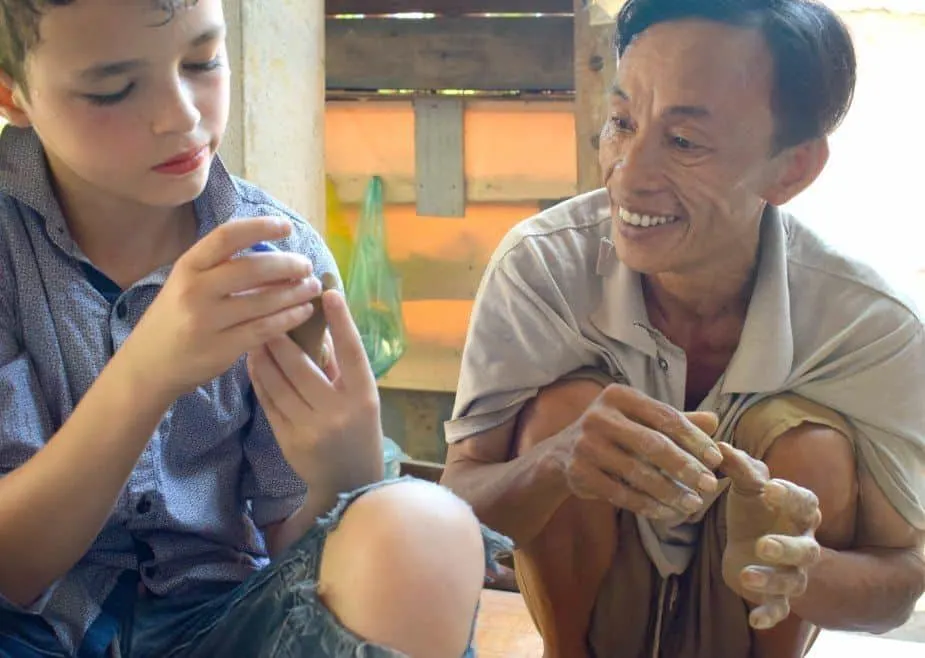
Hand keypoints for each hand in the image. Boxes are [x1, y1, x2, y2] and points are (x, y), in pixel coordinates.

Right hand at [122, 217, 320, 399]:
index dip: (260, 227)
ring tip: (312, 287)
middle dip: (288, 265)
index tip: (287, 226)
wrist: (148, 366)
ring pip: (264, 301)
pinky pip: (265, 329)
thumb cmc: (176, 318)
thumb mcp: (187, 284)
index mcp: (187, 267)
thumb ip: (220, 268)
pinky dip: (289, 318)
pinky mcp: (221, 348)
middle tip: (307, 265)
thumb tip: (275, 254)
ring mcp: (207, 321)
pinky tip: (304, 312)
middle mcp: (195, 290)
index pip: (227, 237)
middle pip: (252, 269)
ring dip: (295, 292)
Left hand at [247, 289, 384, 495]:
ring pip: (279, 383)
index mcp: (363, 396)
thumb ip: (342, 366)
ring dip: (264, 355)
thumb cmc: (359, 429)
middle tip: (268, 310)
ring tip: (254, 333)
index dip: (342, 321)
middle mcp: (338, 411)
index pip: (352, 352)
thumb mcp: (361, 397)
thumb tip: (323, 325)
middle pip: (302, 366)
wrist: (349, 481)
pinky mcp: (288, 438)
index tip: (329, 292)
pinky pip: (269, 401)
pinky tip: (253, 362)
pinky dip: (260, 378)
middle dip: (282, 337)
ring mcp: (310, 427)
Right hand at [558, 385, 722, 519]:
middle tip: (709, 485)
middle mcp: (600, 416)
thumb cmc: (613, 434)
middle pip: (653, 444)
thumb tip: (715, 420)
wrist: (561, 455)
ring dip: (670, 491)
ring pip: (638, 472)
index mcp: (619, 396)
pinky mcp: (579, 472)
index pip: (665, 416)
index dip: (694, 438)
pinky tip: (667, 513)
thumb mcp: (640, 420)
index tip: (717, 458)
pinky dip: (647, 505)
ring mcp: (586, 444)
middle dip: (685, 467)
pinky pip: (620, 493)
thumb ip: (675, 420)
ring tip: (693, 503)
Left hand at [719, 443, 822, 629]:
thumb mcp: (745, 486)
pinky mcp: (778, 595)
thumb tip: (719, 445)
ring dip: (772, 580)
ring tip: (746, 576)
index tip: (769, 489)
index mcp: (799, 511)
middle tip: (763, 545)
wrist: (747, 543)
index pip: (805, 502)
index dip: (790, 496)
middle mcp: (804, 543)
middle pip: (807, 549)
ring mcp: (793, 572)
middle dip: (786, 548)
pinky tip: (754, 620)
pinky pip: (780, 609)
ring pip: (793, 580)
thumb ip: (737, 467)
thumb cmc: (753, 509)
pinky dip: (769, 615)